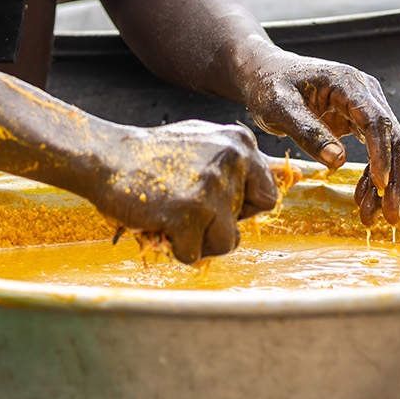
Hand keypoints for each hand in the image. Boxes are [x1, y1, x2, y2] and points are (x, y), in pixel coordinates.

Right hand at [93, 120, 280, 263]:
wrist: (105, 156)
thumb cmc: (153, 155)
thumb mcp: (205, 143)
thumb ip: (241, 163)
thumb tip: (294, 176)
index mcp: (240, 143)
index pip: (267, 196)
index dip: (239, 207)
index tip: (212, 199)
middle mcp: (231, 161)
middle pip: (243, 223)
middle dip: (215, 224)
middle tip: (184, 203)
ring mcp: (210, 188)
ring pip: (226, 244)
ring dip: (198, 240)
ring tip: (172, 215)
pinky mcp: (188, 213)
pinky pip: (195, 255)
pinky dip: (175, 248)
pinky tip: (159, 221)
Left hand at [235, 47, 399, 225]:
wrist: (265, 73)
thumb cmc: (270, 84)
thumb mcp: (280, 107)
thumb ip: (308, 132)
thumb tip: (338, 161)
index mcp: (348, 82)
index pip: (376, 119)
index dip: (382, 153)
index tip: (381, 184)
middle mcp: (364, 93)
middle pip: (392, 136)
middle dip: (394, 177)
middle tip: (390, 213)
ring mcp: (363, 108)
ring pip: (388, 148)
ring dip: (383, 184)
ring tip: (371, 215)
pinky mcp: (357, 122)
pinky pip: (374, 152)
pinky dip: (371, 177)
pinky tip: (363, 198)